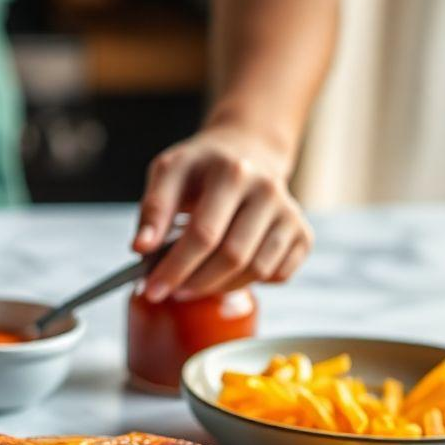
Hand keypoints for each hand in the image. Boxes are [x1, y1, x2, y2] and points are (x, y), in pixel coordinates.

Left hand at [133, 124, 312, 301]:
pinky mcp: (303, 232)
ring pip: (257, 270)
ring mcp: (290, 212)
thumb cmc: (200, 168)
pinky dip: (250, 283)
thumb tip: (141, 248)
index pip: (203, 233)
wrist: (246, 151)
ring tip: (194, 284)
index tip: (152, 290)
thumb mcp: (168, 172)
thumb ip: (153, 209)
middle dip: (196, 283)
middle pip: (232, 255)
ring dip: (220, 287)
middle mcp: (267, 190)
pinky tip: (227, 273)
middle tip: (171, 292)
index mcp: (232, 171)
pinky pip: (279, 275)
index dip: (175, 268)